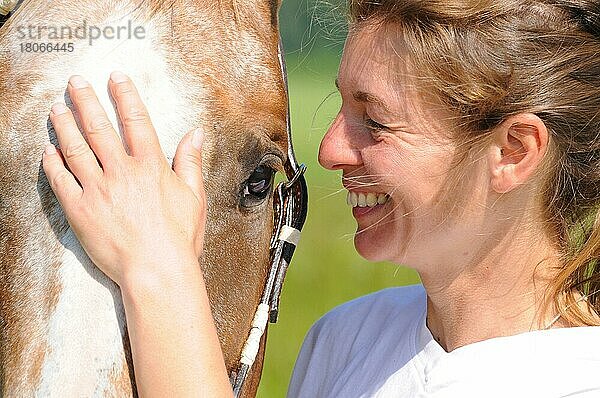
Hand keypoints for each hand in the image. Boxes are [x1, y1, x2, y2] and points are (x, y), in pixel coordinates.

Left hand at [42, 71, 206, 286]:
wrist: (157, 270)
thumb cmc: (179, 238)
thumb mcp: (195, 196)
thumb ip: (190, 161)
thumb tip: (196, 133)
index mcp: (150, 166)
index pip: (136, 120)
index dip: (124, 95)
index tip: (116, 78)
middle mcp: (121, 172)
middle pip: (99, 127)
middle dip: (85, 100)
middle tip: (75, 83)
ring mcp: (97, 190)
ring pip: (75, 148)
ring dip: (64, 124)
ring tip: (57, 108)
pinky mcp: (80, 210)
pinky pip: (60, 180)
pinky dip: (51, 162)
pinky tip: (47, 150)